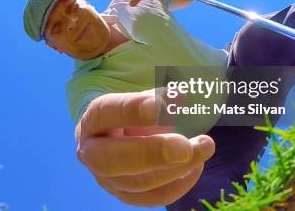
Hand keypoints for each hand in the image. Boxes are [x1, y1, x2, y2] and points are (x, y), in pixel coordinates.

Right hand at [75, 90, 214, 206]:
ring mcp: (107, 179)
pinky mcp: (127, 195)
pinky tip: (196, 166)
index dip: (131, 110)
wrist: (121, 136)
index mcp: (93, 120)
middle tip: (184, 147)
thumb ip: (159, 97)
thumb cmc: (133, 113)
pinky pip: (152, 197)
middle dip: (151, 153)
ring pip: (136, 183)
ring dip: (175, 169)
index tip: (158, 106)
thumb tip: (179, 99)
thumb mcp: (142, 98)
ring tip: (203, 148)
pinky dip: (178, 184)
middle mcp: (91, 153)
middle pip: (111, 160)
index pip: (105, 113)